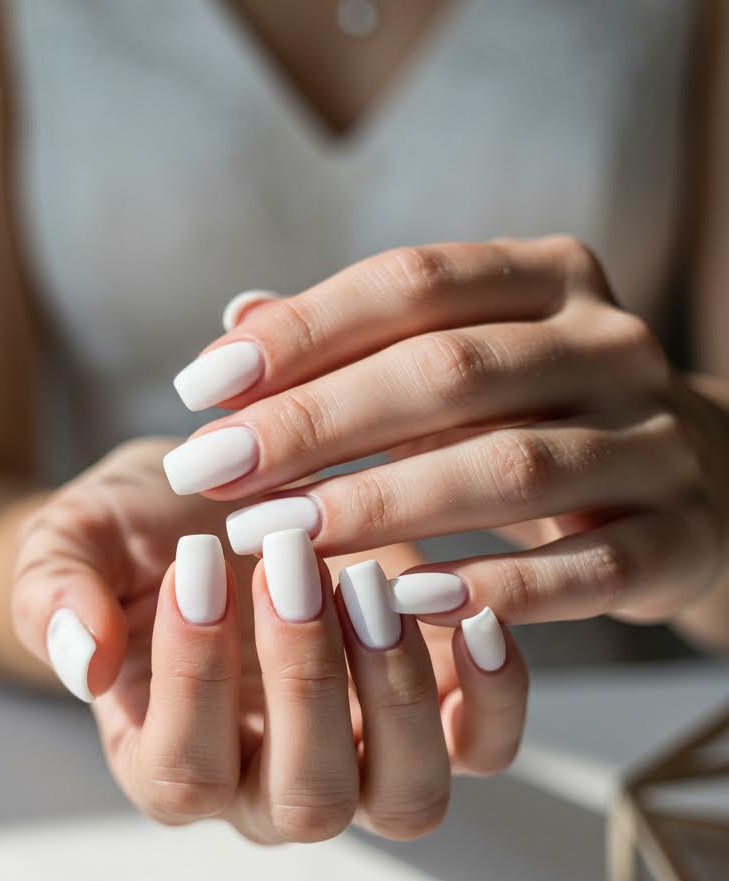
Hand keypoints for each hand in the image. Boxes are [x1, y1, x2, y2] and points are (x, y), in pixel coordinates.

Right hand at [11, 440, 527, 841]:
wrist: (217, 504)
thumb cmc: (139, 536)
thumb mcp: (74, 543)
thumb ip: (53, 593)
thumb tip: (78, 659)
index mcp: (170, 764)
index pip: (185, 773)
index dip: (193, 677)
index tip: (196, 562)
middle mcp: (269, 790)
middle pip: (307, 805)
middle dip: (304, 682)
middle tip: (291, 560)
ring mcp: (362, 762)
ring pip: (405, 800)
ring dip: (397, 694)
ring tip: (372, 581)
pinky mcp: (435, 717)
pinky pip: (485, 748)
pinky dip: (495, 696)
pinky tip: (471, 609)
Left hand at [167, 237, 728, 629]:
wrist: (701, 481)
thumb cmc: (539, 416)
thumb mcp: (458, 362)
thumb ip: (353, 344)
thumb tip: (234, 319)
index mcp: (549, 278)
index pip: (412, 282)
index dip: (301, 332)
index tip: (201, 388)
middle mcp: (611, 345)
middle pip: (449, 372)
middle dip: (316, 425)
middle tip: (212, 473)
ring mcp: (656, 442)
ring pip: (510, 468)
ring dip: (380, 507)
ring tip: (276, 541)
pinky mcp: (679, 539)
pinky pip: (583, 570)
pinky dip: (492, 588)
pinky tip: (402, 603)